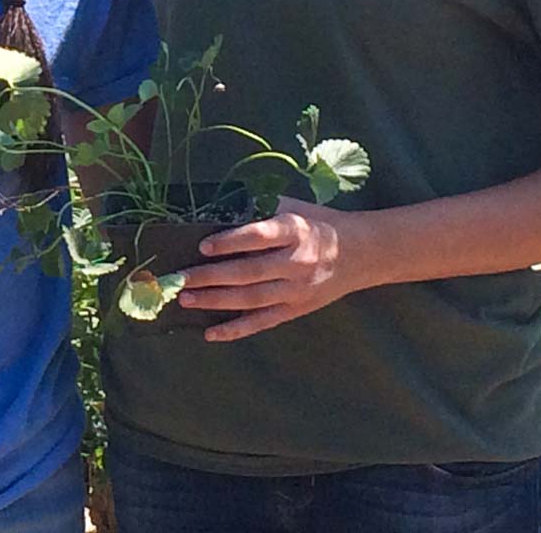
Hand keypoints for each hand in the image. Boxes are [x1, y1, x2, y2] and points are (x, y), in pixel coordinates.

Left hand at [176, 198, 370, 340]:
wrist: (360, 253)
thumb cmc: (318, 224)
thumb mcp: (294, 207)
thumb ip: (260, 208)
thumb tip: (218, 210)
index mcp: (295, 231)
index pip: (258, 237)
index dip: (230, 241)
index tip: (203, 245)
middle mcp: (296, 263)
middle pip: (249, 272)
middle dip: (211, 276)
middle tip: (180, 278)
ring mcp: (296, 290)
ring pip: (251, 299)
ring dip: (215, 301)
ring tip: (186, 299)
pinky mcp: (296, 310)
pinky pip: (262, 322)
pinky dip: (236, 330)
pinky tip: (211, 333)